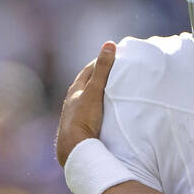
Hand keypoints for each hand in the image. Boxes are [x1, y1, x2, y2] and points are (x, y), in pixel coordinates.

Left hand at [56, 42, 115, 166]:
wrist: (74, 148)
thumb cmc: (83, 118)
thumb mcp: (95, 91)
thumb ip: (103, 69)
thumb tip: (110, 45)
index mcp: (75, 89)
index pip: (90, 69)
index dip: (102, 62)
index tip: (117, 58)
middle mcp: (73, 100)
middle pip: (90, 84)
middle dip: (103, 78)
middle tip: (120, 74)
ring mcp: (76, 114)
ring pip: (91, 99)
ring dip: (102, 95)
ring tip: (117, 93)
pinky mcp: (81, 127)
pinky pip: (93, 113)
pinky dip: (101, 108)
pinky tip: (109, 113)